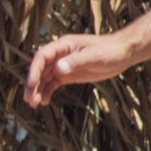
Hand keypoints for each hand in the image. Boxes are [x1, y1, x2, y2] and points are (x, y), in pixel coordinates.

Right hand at [21, 26, 142, 108]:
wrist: (122, 53)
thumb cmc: (109, 50)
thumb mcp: (93, 56)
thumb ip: (75, 62)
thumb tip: (58, 69)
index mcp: (63, 46)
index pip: (42, 57)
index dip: (34, 70)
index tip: (32, 84)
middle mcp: (60, 55)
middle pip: (40, 69)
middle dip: (33, 84)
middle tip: (29, 99)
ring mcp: (64, 65)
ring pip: (45, 78)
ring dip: (38, 90)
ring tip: (34, 104)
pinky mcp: (69, 74)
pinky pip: (54, 83)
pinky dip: (47, 91)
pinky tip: (44, 101)